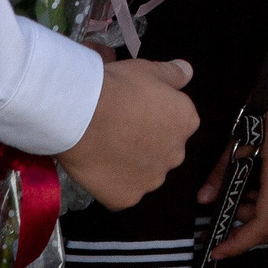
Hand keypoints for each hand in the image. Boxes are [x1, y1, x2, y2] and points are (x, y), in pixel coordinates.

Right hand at [58, 56, 197, 208]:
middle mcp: (176, 154)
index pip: (176, 123)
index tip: (134, 111)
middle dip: (146, 144)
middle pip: (163, 151)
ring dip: (130, 166)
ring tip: (105, 148)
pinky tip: (97, 167)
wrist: (81, 114)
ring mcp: (151, 179)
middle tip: (119, 130)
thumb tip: (187, 72)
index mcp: (186, 122)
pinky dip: (111, 184)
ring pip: (143, 174)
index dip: (154, 118)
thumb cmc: (117, 87)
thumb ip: (173, 73)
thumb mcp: (148, 69)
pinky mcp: (127, 198)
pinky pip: (121, 193)